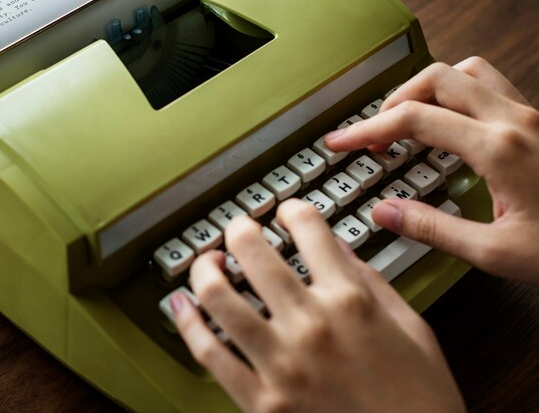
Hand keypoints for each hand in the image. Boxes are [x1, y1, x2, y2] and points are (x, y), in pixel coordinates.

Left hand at [171, 200, 464, 412]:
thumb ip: (372, 282)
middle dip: (239, 229)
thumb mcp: (413, 329)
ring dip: (204, 269)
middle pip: (251, 250)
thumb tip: (338, 248)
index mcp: (351, 301)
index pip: (309, 228)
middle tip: (239, 229)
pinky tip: (181, 306)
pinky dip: (187, 324)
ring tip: (208, 263)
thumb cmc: (421, 403)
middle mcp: (311, 325)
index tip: (286, 212)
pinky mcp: (262, 402)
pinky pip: (209, 353)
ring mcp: (282, 363)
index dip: (292, 210)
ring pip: (217, 296)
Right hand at [325, 57, 538, 283]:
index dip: (366, 129)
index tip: (340, 142)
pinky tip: (453, 127)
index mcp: (499, 148)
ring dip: (430, 88)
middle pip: (437, 78)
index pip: (412, 118)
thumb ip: (434, 229)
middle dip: (394, 100)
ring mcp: (531, 115)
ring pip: (468, 71)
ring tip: (411, 120)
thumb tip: (385, 211)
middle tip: (375, 133)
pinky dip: (459, 94)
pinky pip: (492, 86)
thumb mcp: (498, 253)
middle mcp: (515, 120)